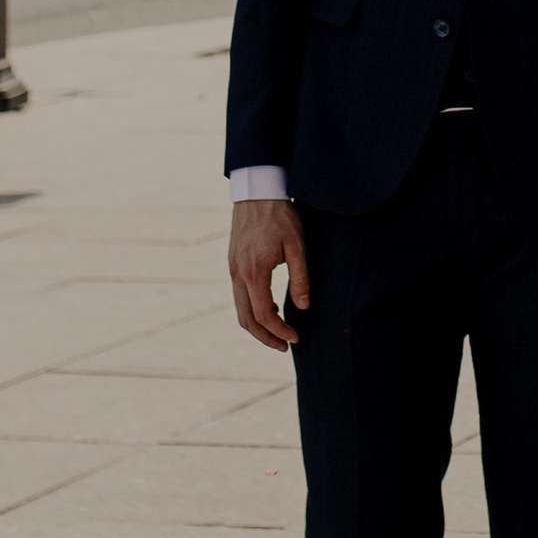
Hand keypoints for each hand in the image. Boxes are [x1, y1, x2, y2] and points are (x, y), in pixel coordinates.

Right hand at [230, 194, 310, 350]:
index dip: (280, 331)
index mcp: (253, 272)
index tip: (296, 338)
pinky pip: (239, 295)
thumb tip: (304, 307)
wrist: (257, 190)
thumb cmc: (280, 216)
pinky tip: (272, 307)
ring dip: (257, 326)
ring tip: (278, 333)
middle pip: (246, 319)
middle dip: (265, 337)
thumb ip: (301, 277)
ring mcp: (232, 269)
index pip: (264, 315)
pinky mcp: (233, 263)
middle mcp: (237, 274)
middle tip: (285, 347)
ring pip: (240, 309)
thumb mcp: (297, 245)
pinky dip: (252, 309)